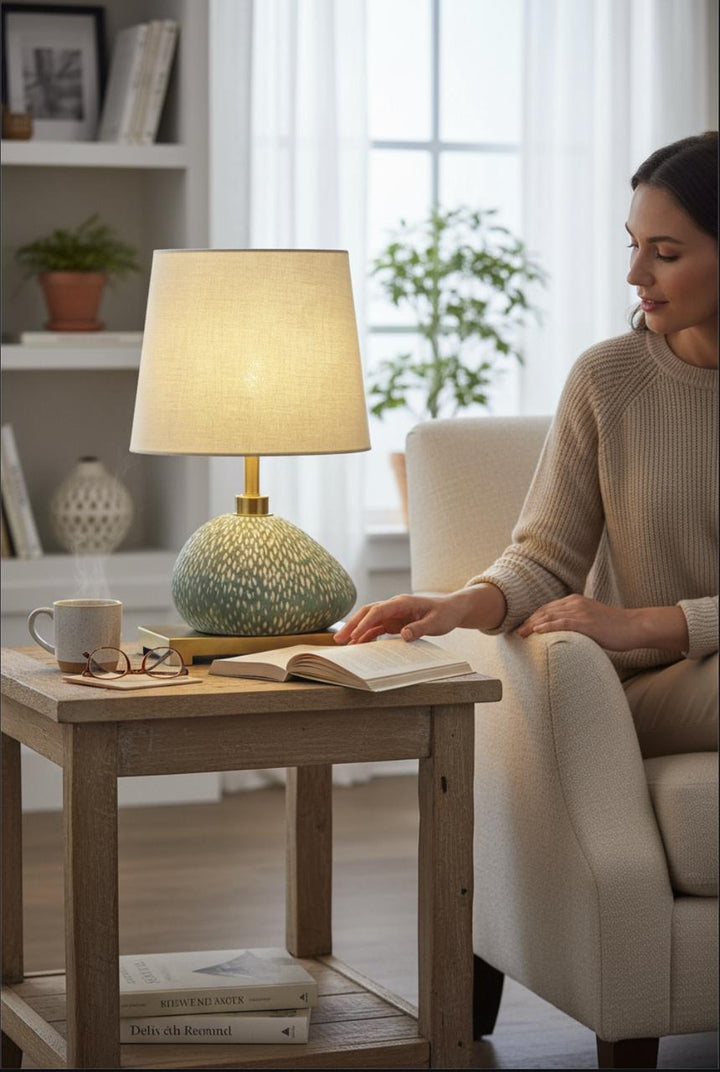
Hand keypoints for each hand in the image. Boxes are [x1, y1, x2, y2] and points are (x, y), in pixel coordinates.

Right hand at [334, 594, 465, 644]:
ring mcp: (392, 614)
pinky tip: (358, 645)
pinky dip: (366, 636)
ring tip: (343, 644)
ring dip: (356, 631)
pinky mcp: (393, 622)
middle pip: (367, 612)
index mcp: (402, 603)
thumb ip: (419, 628)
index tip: (354, 636)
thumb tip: (403, 635)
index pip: (378, 611)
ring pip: (369, 620)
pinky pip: (376, 628)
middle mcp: (394, 606)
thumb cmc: (445, 614)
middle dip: (352, 625)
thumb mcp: (436, 623)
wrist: (451, 609)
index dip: (365, 622)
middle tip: (338, 639)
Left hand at [515, 595, 688, 651]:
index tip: (521, 626)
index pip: (548, 608)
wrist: (634, 626)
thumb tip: (563, 634)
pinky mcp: (586, 622)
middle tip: (515, 632)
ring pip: (551, 616)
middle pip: (545, 611)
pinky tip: (537, 631)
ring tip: (520, 633)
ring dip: (533, 624)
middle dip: (528, 621)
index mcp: (575, 601)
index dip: (533, 617)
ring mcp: (580, 611)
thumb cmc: (614, 627)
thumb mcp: (590, 621)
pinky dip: (548, 626)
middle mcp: (575, 603)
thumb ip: (576, 623)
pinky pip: (563, 623)